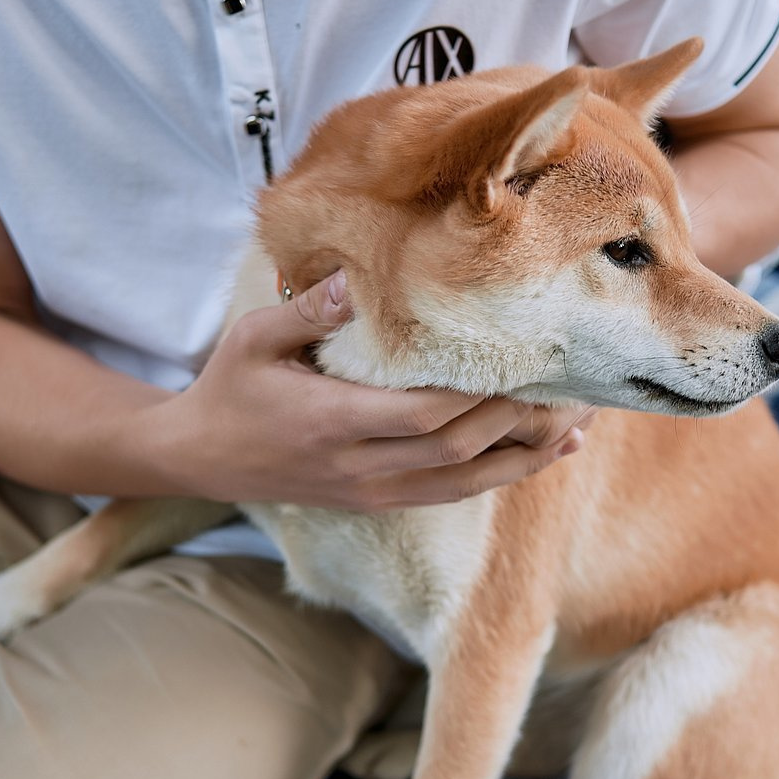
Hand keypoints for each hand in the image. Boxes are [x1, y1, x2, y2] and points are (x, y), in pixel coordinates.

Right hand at [149, 271, 585, 509]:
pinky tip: (545, 453)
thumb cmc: (230, 388)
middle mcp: (360, 467)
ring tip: (578, 423)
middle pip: (458, 449)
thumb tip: (360, 276)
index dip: (481, 396)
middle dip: (520, 420)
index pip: (423, 415)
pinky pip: (454, 491)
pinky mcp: (381, 501)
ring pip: (466, 481)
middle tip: (572, 383)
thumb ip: (309, 311)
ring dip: (526, 456)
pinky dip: (504, 473)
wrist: (201, 459)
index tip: (528, 362)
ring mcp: (373, 491)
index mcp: (331, 423)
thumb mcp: (253, 338)